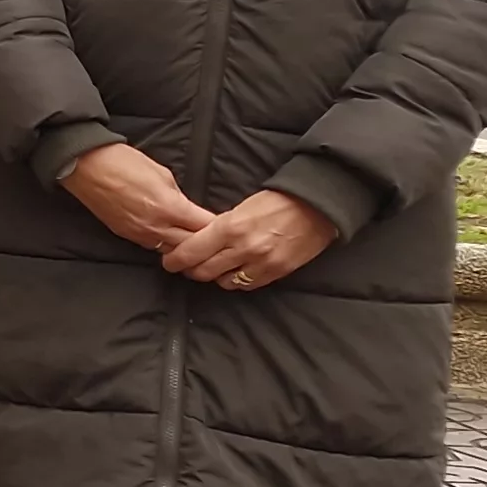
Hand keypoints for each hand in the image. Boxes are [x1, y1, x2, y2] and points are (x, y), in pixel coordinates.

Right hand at [60, 143, 212, 253]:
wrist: (86, 166)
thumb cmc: (124, 162)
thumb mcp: (162, 173)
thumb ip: (178, 195)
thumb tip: (186, 208)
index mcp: (170, 207)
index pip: (205, 228)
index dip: (218, 229)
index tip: (228, 228)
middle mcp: (156, 226)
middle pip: (191, 247)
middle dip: (206, 246)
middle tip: (217, 244)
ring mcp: (139, 234)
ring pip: (171, 252)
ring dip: (185, 249)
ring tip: (197, 248)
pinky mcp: (126, 235)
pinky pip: (153, 246)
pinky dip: (165, 245)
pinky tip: (171, 241)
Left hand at [159, 190, 337, 291]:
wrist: (316, 206)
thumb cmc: (278, 201)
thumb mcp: (241, 208)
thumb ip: (220, 227)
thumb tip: (200, 241)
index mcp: (230, 227)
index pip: (191, 251)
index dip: (175, 260)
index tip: (169, 261)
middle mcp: (243, 248)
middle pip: (203, 271)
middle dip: (191, 270)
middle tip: (187, 266)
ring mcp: (261, 263)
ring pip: (223, 282)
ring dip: (214, 276)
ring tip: (213, 267)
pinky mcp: (276, 272)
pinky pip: (246, 285)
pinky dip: (236, 280)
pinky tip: (235, 271)